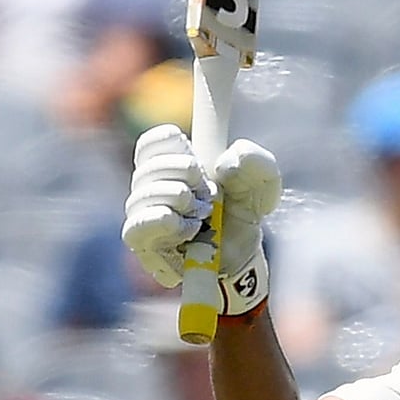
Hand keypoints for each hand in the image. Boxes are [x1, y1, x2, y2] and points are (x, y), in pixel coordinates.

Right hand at [122, 124, 281, 313]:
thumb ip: (254, 160)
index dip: (171, 143)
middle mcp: (151, 187)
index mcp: (172, 164)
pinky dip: (166, 222)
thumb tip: (225, 163)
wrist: (242, 255)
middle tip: (210, 190)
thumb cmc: (242, 213)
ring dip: (180, 198)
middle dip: (185, 173)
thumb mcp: (262, 182)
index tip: (197, 156)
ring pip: (142, 195)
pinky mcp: (142, 242)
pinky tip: (191, 228)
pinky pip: (137, 226)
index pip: (151, 143)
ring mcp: (144, 214)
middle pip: (148, 166)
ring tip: (205, 213)